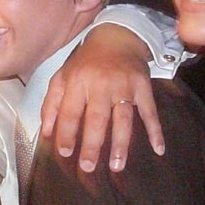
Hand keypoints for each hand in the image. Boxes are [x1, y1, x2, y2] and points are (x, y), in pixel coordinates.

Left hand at [41, 23, 163, 171]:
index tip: (64, 153)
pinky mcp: (143, 86)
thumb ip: (51, 103)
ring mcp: (123, 85)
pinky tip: (158, 149)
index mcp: (77, 81)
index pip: (70, 111)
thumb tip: (45, 132)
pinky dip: (155, 130)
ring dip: (121, 144)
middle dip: (92, 145)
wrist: (116, 37)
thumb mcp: (63, 75)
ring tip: (117, 166)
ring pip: (123, 119)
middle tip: (88, 167)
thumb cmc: (86, 63)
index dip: (66, 132)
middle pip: (96, 118)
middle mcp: (100, 84)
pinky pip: (149, 111)